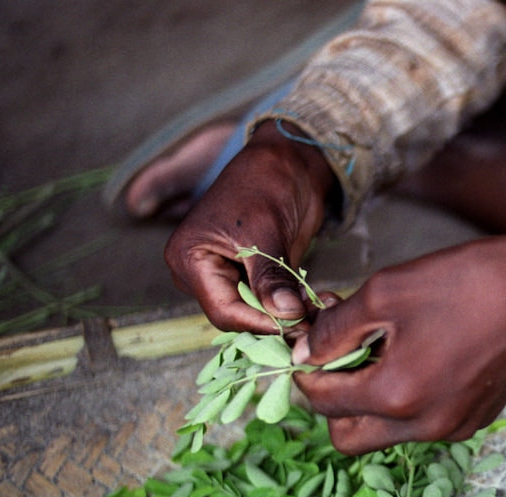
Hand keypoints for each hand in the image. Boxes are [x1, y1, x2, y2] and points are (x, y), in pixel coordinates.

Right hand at [164, 121, 335, 334]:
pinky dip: (292, 306)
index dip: (260, 323)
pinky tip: (316, 303)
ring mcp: (226, 276)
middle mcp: (201, 273)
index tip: (296, 325)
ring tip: (317, 311)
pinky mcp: (252, 276)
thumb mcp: (266, 231)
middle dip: (275, 322)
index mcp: (188, 259)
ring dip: (287, 317)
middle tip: (312, 323)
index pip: (222, 310)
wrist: (288, 163)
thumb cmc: (266, 183)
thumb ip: (271, 277)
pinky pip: (269, 303)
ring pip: (256, 314)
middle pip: (237, 317)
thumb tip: (286, 315)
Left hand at [292, 222, 505, 454]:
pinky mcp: (477, 419)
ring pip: (386, 433)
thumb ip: (334, 328)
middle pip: (347, 437)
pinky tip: (421, 357)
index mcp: (397, 394)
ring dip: (371, 401)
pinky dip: (408, 401)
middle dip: (333, 400)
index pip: (322, 400)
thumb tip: (304, 352)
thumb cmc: (465, 280)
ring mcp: (455, 427)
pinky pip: (424, 424)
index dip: (304, 369)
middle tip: (340, 356)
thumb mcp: (385, 291)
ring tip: (383, 350)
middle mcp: (426, 425)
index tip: (309, 340)